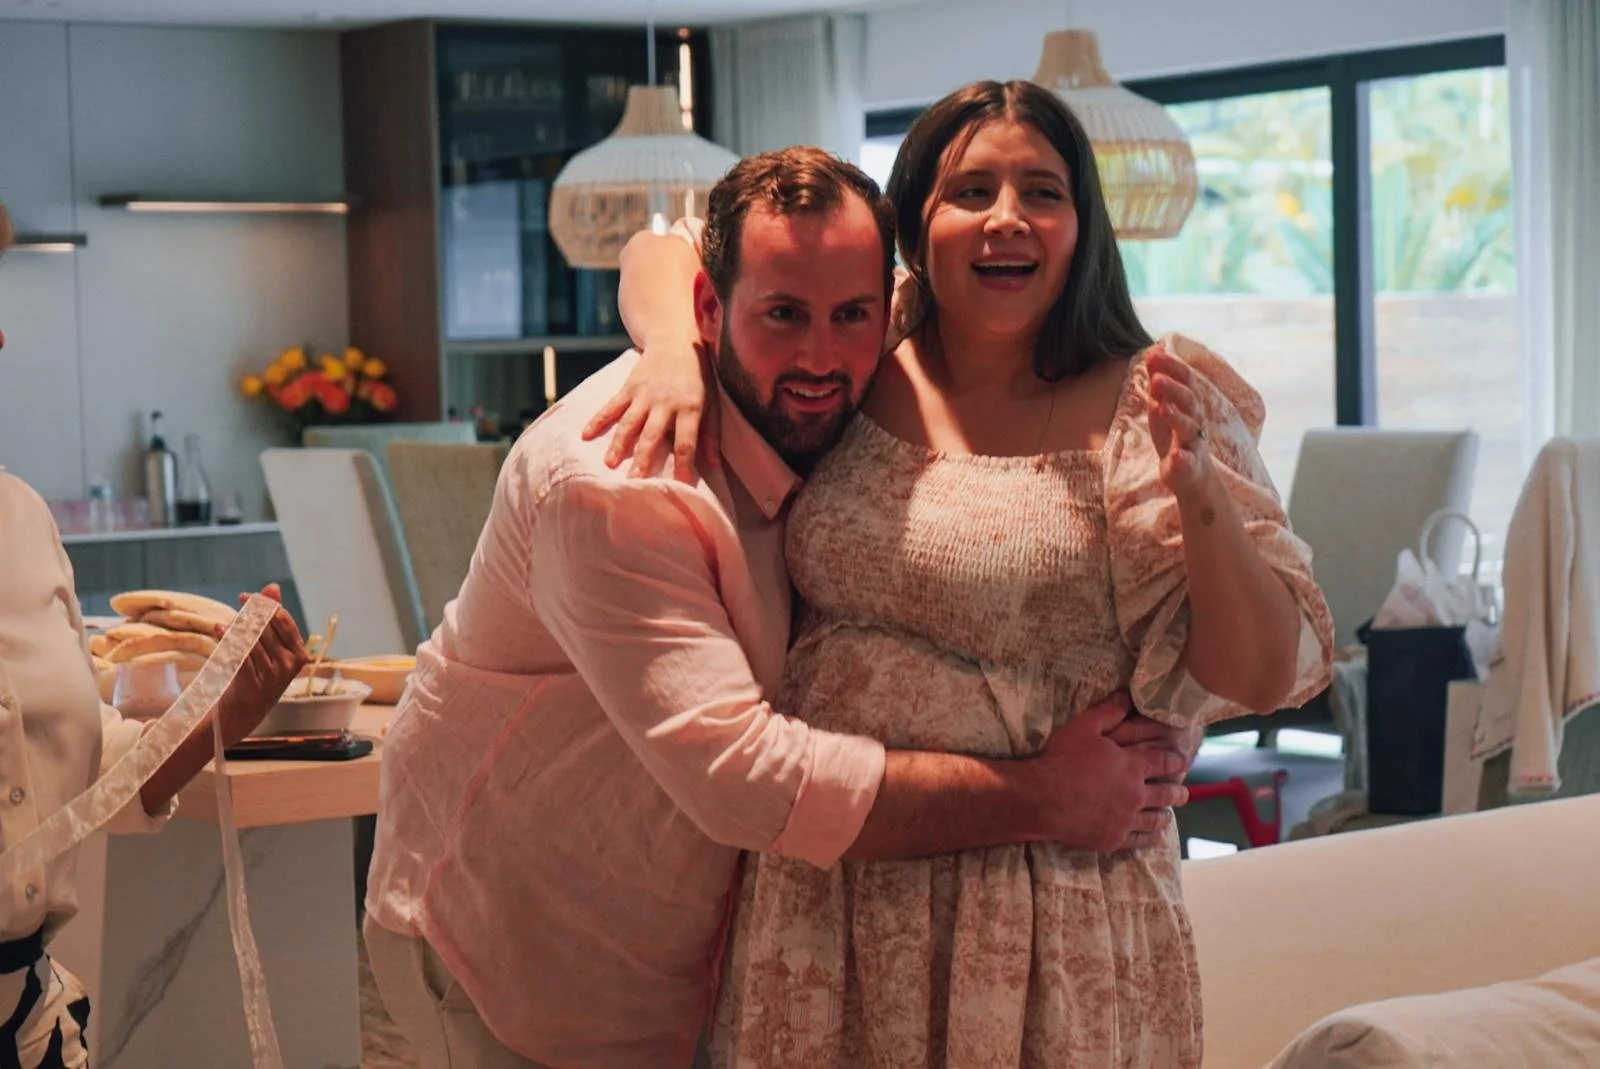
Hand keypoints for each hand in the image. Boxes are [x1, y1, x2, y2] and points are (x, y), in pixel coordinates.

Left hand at [209, 584, 308, 748]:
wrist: (246, 711)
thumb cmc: (260, 673)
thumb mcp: (271, 647)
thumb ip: (273, 616)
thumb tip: (273, 586)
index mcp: (298, 655)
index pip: (285, 623)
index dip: (267, 606)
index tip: (248, 596)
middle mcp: (288, 666)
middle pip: (267, 630)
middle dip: (250, 614)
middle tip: (240, 602)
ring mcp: (271, 676)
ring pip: (251, 641)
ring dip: (236, 627)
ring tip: (226, 621)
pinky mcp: (252, 683)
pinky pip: (237, 654)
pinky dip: (226, 640)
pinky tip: (219, 629)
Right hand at [581, 337, 718, 481]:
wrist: (675, 339)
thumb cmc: (697, 376)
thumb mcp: (711, 402)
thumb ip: (711, 434)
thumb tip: (713, 465)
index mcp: (689, 407)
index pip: (686, 442)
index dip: (684, 465)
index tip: (681, 486)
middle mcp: (665, 402)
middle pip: (652, 434)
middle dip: (643, 458)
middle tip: (634, 481)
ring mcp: (644, 394)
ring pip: (629, 423)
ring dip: (619, 443)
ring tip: (609, 463)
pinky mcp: (628, 387)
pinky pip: (612, 406)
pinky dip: (598, 419)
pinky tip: (586, 434)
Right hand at [1029, 694, 1189, 854]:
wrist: (1043, 798)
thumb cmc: (1063, 759)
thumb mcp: (1083, 727)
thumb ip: (1108, 712)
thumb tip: (1126, 696)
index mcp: (1131, 766)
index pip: (1162, 762)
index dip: (1175, 761)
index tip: (1184, 762)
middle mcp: (1135, 794)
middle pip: (1164, 794)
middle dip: (1177, 793)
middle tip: (1184, 794)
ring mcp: (1125, 819)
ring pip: (1154, 819)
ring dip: (1164, 816)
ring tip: (1169, 816)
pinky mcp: (1113, 838)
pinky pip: (1139, 840)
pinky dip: (1150, 838)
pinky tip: (1154, 837)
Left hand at [1146, 346, 1212, 498]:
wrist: (1192, 474)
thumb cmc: (1175, 436)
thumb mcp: (1163, 407)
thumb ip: (1159, 385)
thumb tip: (1152, 354)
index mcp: (1188, 405)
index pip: (1185, 380)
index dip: (1171, 366)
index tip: (1153, 354)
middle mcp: (1194, 421)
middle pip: (1189, 401)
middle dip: (1173, 388)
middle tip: (1155, 378)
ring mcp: (1193, 444)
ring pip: (1189, 428)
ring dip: (1176, 416)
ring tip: (1161, 407)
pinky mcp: (1189, 468)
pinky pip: (1189, 462)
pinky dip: (1183, 458)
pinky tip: (1177, 455)